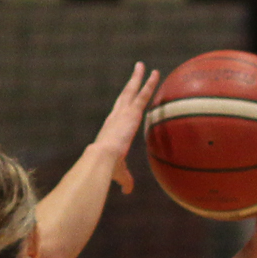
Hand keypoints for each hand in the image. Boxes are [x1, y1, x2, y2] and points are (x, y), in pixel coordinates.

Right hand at [92, 62, 160, 194]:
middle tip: (135, 72)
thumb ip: (125, 179)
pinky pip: (142, 94)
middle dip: (130, 84)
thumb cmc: (107, 168)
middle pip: (124, 96)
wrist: (102, 159)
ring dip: (138, 78)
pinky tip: (155, 73)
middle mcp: (115, 116)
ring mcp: (122, 112)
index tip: (127, 98)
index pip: (118, 113)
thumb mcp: (118, 172)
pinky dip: (149, 83)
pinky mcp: (131, 112)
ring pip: (132, 90)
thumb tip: (127, 191)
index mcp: (111, 128)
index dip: (123, 106)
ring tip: (143, 66)